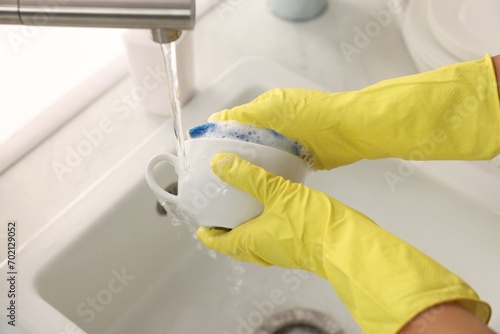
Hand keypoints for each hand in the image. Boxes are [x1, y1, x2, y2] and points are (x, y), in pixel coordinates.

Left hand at [197, 153, 490, 333]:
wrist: (348, 243)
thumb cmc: (309, 222)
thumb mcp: (276, 191)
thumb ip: (248, 176)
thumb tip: (220, 163)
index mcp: (250, 242)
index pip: (217, 242)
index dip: (206, 232)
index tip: (200, 219)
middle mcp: (262, 250)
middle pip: (234, 243)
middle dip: (224, 227)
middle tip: (220, 206)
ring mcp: (280, 250)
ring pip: (254, 240)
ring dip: (244, 225)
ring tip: (243, 201)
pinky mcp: (297, 245)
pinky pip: (271, 235)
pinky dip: (264, 221)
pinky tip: (272, 201)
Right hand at [209, 55, 499, 169]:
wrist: (351, 131)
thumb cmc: (312, 117)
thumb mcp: (275, 111)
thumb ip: (245, 116)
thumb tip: (215, 120)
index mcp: (267, 108)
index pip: (234, 120)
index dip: (218, 136)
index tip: (203, 154)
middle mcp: (275, 123)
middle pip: (246, 140)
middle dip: (232, 154)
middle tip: (215, 175)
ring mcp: (288, 140)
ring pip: (260, 154)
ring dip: (249, 165)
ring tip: (231, 184)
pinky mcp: (299, 156)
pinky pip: (276, 165)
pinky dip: (266, 172)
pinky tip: (256, 185)